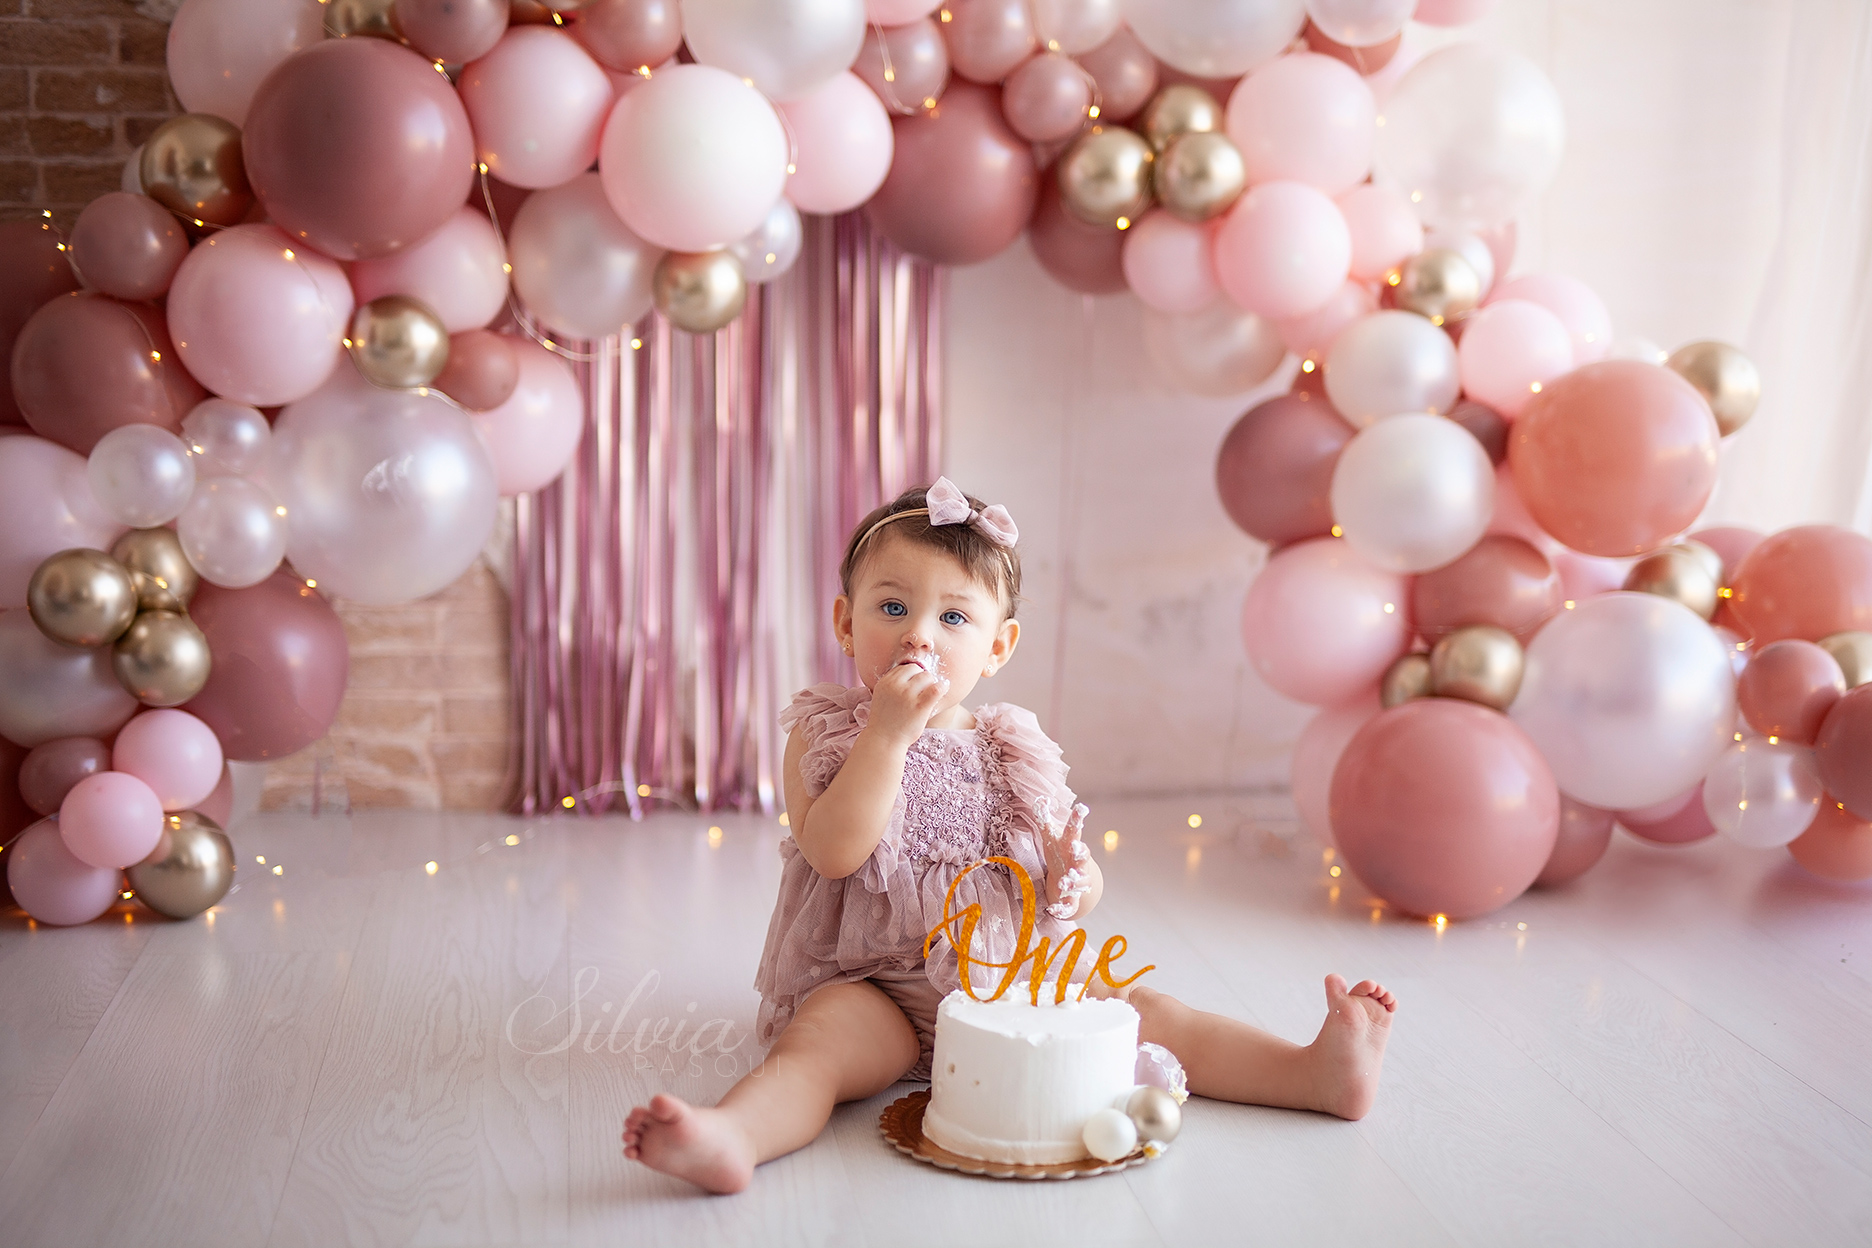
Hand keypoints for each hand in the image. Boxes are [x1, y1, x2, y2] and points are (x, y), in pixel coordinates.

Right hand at [866, 659, 947, 748]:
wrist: (884, 741)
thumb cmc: (886, 721)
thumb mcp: (882, 697)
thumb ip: (893, 685)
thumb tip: (913, 674)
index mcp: (885, 682)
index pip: (904, 667)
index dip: (912, 675)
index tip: (915, 685)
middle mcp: (895, 686)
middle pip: (917, 669)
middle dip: (922, 677)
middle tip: (923, 691)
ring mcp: (907, 696)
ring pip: (927, 676)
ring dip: (931, 683)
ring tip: (929, 695)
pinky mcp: (920, 706)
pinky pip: (937, 689)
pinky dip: (943, 687)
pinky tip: (943, 690)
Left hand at [1043, 803, 1091, 918]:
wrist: (1070, 879)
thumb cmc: (1059, 852)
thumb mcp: (1051, 836)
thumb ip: (1045, 819)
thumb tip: (1040, 798)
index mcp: (1070, 845)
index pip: (1075, 830)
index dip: (1077, 819)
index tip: (1081, 807)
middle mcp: (1077, 862)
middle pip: (1082, 856)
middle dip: (1080, 852)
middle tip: (1077, 847)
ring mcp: (1076, 880)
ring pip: (1079, 882)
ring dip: (1072, 881)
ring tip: (1064, 882)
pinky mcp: (1071, 898)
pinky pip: (1068, 905)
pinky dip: (1061, 909)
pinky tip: (1052, 911)